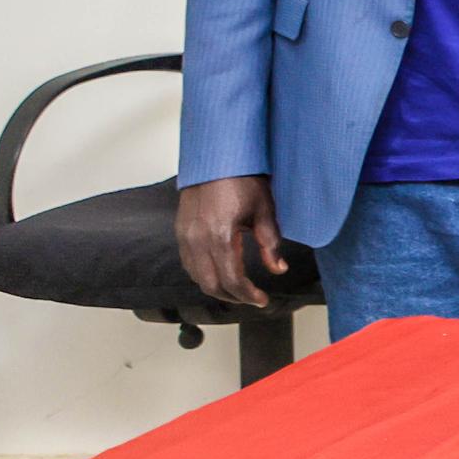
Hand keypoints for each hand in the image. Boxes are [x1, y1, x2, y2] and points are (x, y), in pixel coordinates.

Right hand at [174, 173, 288, 311]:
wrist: (217, 157)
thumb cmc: (243, 179)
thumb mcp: (265, 211)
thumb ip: (271, 244)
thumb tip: (278, 269)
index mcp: (219, 236)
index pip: (232, 280)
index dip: (248, 295)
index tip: (263, 300)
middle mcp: (197, 240)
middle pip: (211, 284)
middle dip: (233, 297)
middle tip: (253, 298)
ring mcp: (185, 236)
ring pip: (196, 277)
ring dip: (217, 287)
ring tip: (239, 289)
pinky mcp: (180, 231)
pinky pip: (188, 263)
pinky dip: (203, 274)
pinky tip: (220, 273)